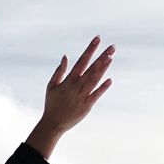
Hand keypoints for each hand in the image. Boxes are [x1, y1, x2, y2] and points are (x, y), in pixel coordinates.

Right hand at [26, 36, 113, 158]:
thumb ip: (59, 71)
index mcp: (69, 80)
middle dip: (102, 56)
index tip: (97, 39)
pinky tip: (109, 80)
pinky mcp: (87, 106)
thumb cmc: (52, 104)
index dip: (90, 49)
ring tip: (111, 57)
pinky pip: (96, 95)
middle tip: (112, 47)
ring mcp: (82, 96)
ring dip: (103, 68)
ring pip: (95, 79)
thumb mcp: (51, 86)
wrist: (53, 124)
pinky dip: (102, 88)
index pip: (82, 60)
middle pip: (92, 68)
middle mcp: (77, 86)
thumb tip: (66, 56)